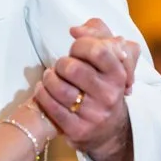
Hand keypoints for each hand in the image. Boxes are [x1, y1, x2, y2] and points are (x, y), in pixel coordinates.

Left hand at [33, 19, 140, 160]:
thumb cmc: (104, 84)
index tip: (75, 50)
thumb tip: (75, 30)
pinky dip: (42, 95)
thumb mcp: (111, 56)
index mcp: (119, 74)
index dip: (80, 46)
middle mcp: (109, 95)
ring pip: (60, 89)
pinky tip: (42, 90)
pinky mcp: (78, 130)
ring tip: (50, 78)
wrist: (110, 130)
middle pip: (73, 68)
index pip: (97, 50)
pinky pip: (52, 108)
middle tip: (61, 68)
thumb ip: (97, 32)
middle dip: (61, 64)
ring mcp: (94, 114)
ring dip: (48, 79)